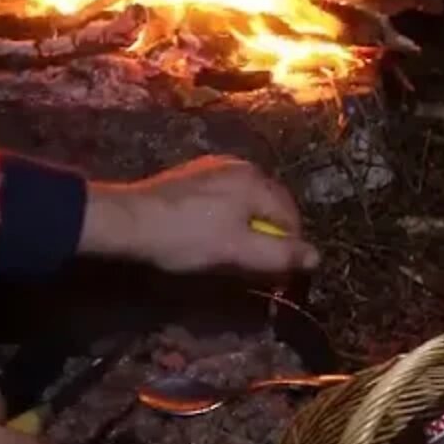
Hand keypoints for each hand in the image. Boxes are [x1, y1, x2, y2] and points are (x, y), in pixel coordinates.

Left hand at [79, 155, 319, 275]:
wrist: (127, 221)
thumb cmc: (186, 238)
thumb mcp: (237, 252)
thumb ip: (280, 255)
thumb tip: (316, 257)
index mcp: (257, 181)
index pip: (291, 218)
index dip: (289, 250)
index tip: (277, 278)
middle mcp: (241, 166)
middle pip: (271, 207)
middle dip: (270, 238)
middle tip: (257, 269)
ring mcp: (215, 168)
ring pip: (248, 203)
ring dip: (249, 229)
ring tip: (234, 255)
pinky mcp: (193, 175)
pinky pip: (226, 198)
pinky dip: (228, 218)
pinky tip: (211, 235)